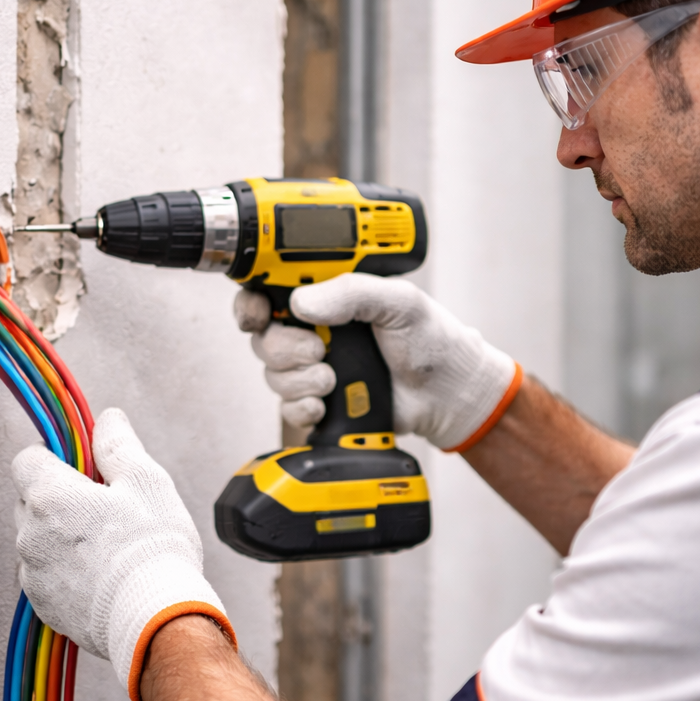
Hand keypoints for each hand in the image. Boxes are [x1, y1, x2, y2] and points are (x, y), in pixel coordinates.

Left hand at [12, 407, 232, 700]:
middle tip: (104, 506)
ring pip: (38, 540)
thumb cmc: (152, 548)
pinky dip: (67, 571)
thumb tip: (108, 420)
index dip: (55, 457)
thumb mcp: (146, 480)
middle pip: (31, 500)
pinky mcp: (44, 607)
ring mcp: (33, 574)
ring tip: (109, 546)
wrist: (154, 618)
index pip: (27, 459)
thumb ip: (119, 444)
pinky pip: (46, 576)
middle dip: (60, 497)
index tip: (82, 466)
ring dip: (62, 537)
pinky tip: (103, 575)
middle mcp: (30, 534)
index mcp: (49, 496)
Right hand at [234, 274, 519, 450]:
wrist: (447, 392)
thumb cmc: (430, 339)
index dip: (252, 303)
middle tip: (318, 351)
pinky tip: (326, 404)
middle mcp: (315, 331)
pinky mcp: (320, 402)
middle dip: (283, 348)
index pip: (269, 293)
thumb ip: (352, 292)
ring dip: (299, 380)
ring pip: (272, 374)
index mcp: (328, 297)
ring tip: (334, 379)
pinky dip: (303, 407)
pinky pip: (287, 408)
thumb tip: (303, 301)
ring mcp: (314, 368)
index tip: (257, 314)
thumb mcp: (398, 301)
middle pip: (263, 337)